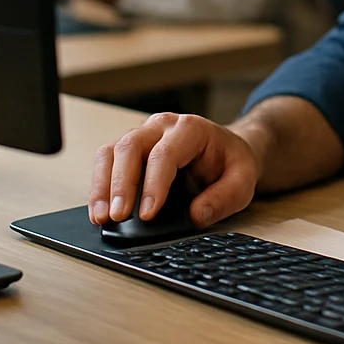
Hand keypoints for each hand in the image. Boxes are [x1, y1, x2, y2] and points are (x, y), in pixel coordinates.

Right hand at [88, 112, 259, 228]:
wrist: (226, 151)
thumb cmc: (231, 163)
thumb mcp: (243, 181)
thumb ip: (224, 198)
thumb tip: (197, 215)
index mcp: (191, 129)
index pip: (165, 154)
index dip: (153, 184)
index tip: (147, 214)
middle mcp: (162, 126)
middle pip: (131, 146)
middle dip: (121, 184)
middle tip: (117, 216)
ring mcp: (143, 135)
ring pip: (111, 152)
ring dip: (102, 185)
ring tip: (101, 217)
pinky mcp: (129, 150)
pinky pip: (107, 162)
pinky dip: (99, 186)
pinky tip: (100, 211)